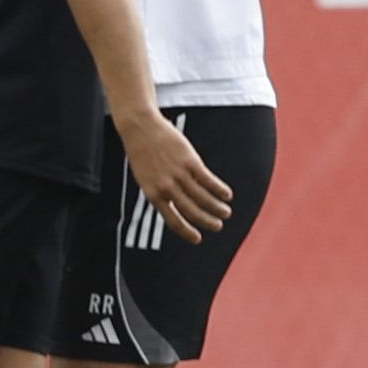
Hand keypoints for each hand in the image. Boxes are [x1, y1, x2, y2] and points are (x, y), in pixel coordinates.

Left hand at [116, 106, 232, 242]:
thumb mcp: (145, 178)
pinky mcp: (189, 161)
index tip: (197, 239)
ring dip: (217, 207)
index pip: (172, 220)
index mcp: (153, 195)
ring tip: (226, 212)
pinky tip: (227, 194)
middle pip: (192, 211)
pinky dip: (219, 189)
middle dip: (207, 221)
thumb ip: (159, 193)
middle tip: (218, 227)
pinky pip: (208, 180)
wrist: (140, 128)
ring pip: (202, 197)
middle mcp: (167, 187)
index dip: (187, 232)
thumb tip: (175, 207)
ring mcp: (178, 174)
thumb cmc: (142, 153)